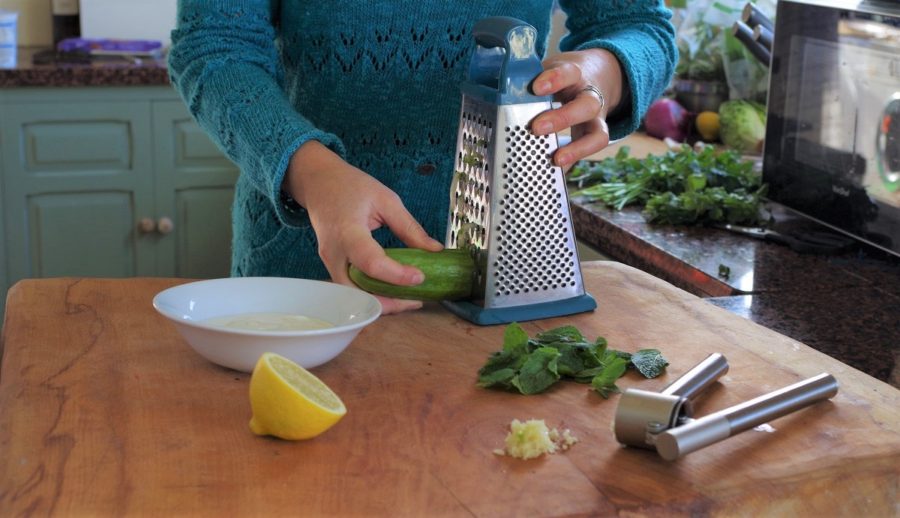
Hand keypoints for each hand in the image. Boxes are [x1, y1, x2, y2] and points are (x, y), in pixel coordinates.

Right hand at [284, 141, 442, 313]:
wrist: (319, 184)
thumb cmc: (350, 187)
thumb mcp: (386, 200)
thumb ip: (409, 227)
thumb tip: (434, 250)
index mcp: (347, 231)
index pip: (371, 262)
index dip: (396, 275)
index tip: (420, 277)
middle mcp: (334, 254)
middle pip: (357, 292)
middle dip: (388, 303)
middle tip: (416, 300)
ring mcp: (330, 264)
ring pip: (353, 298)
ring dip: (380, 304)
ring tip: (408, 299)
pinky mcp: (332, 268)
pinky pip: (351, 290)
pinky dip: (371, 297)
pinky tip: (392, 292)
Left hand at [531, 48, 624, 168]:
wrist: (597, 75)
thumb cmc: (563, 79)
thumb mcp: (549, 72)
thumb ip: (528, 83)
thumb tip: (494, 96)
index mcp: (575, 75)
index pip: (569, 73)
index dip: (555, 79)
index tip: (536, 88)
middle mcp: (590, 96)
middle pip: (587, 105)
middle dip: (563, 119)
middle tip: (537, 128)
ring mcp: (596, 118)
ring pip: (598, 133)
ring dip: (577, 148)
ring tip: (557, 159)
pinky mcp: (597, 135)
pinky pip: (592, 150)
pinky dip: (574, 160)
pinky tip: (557, 170)